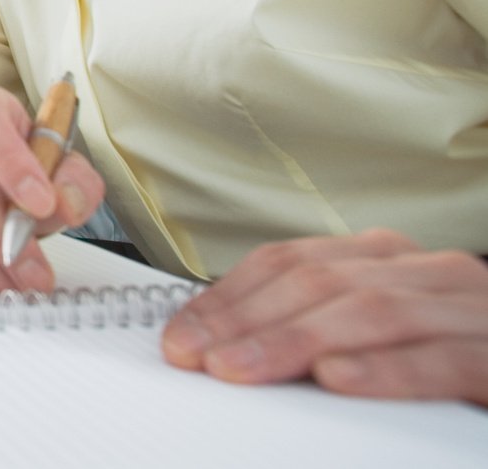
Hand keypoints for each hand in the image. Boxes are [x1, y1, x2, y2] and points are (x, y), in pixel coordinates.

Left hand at [162, 228, 487, 403]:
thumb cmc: (455, 356)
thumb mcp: (381, 331)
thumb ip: (321, 325)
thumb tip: (227, 344)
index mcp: (389, 259)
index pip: (289, 263)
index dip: (228, 297)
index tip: (180, 335)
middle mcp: (427, 272)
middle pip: (319, 284)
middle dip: (246, 321)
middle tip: (195, 357)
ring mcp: (469, 309)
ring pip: (369, 313)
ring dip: (294, 342)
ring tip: (241, 370)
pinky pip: (438, 358)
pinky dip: (383, 370)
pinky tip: (337, 380)